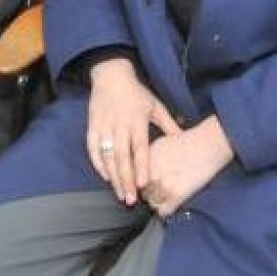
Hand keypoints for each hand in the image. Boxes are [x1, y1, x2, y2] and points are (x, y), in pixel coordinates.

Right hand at [86, 57, 181, 205]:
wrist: (110, 76)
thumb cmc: (136, 93)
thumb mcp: (156, 106)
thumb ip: (169, 125)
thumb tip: (184, 140)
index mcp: (136, 121)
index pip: (139, 148)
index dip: (141, 167)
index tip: (143, 184)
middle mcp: (119, 126)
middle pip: (122, 157)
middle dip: (126, 180)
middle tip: (130, 200)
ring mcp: (104, 127)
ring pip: (107, 156)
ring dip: (113, 177)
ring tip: (120, 193)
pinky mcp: (92, 126)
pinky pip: (92, 149)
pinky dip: (98, 164)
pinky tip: (105, 177)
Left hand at [142, 115, 234, 216]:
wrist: (205, 146)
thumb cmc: (185, 143)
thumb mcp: (158, 144)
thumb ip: (146, 158)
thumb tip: (140, 168)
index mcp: (144, 160)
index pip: (131, 178)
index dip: (136, 182)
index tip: (138, 185)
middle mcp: (150, 174)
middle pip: (140, 191)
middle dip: (147, 191)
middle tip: (156, 188)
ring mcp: (162, 186)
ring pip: (151, 203)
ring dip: (157, 200)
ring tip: (165, 194)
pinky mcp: (176, 196)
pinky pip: (163, 211)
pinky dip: (165, 209)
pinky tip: (170, 202)